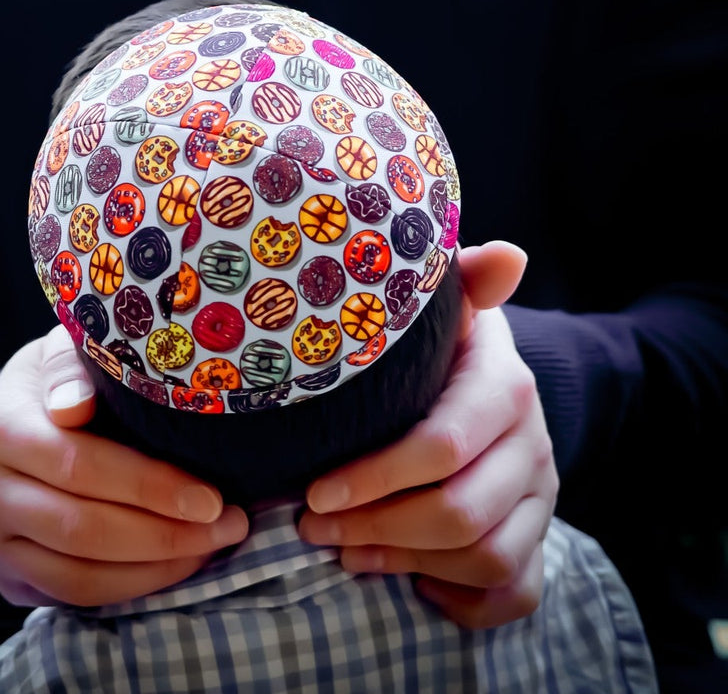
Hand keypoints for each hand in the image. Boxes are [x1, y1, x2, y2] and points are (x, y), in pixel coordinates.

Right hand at [0, 325, 247, 607]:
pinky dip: (132, 587)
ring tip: (212, 546)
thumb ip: (70, 367)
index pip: (80, 465)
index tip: (211, 497)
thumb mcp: (62, 351)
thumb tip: (73, 405)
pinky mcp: (9, 577)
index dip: (149, 487)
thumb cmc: (60, 378)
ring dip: (156, 569)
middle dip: (166, 534)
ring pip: (78, 576)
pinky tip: (176, 565)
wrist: (13, 420)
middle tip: (227, 525)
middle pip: (82, 529)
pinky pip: (74, 596)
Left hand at [298, 242, 558, 629]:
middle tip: (312, 527)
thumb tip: (508, 255)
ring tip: (344, 551)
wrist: (494, 383)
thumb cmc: (446, 345)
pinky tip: (411, 581)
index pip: (445, 445)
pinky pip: (515, 592)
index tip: (315, 490)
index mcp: (508, 386)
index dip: (377, 476)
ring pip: (488, 557)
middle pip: (462, 512)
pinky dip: (462, 600)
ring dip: (407, 562)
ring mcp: (542, 499)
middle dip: (378, 526)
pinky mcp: (539, 541)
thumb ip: (462, 279)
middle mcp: (535, 447)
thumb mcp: (447, 307)